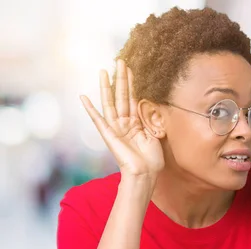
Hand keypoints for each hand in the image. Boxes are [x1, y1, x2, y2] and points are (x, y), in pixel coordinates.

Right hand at [80, 60, 164, 178]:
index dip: (132, 83)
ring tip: (104, 71)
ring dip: (107, 87)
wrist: (146, 174)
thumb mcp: (156, 134)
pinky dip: (90, 109)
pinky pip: (98, 120)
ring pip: (111, 103)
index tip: (131, 67)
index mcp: (136, 122)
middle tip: (120, 60)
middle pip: (121, 96)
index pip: (133, 98)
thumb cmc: (152, 159)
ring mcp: (115, 128)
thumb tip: (152, 104)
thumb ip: (151, 119)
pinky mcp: (109, 135)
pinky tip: (83, 97)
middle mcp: (124, 123)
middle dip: (121, 78)